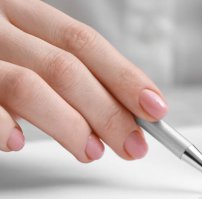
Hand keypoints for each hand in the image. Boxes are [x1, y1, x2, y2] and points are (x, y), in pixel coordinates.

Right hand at [0, 0, 167, 160]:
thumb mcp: (29, 46)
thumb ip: (69, 72)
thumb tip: (120, 109)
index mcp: (27, 13)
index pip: (87, 44)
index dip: (124, 77)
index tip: (155, 108)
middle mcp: (0, 25)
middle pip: (67, 69)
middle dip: (108, 112)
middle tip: (132, 145)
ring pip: (29, 87)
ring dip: (68, 124)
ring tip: (91, 151)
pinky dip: (2, 125)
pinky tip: (19, 143)